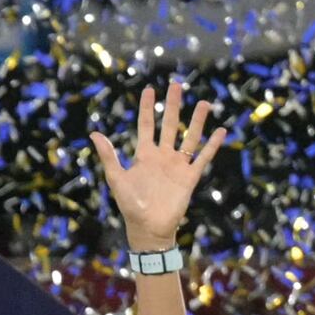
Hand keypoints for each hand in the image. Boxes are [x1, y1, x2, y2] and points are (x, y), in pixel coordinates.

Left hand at [95, 78, 223, 254]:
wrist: (148, 228)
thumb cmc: (130, 205)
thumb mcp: (116, 178)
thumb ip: (109, 156)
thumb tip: (94, 134)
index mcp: (144, 155)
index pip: (147, 126)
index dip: (147, 108)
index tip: (149, 90)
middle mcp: (162, 156)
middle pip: (169, 125)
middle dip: (173, 106)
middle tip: (177, 85)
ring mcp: (177, 165)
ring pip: (189, 137)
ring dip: (197, 121)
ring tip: (204, 103)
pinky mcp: (190, 177)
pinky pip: (203, 158)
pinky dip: (212, 145)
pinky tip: (220, 131)